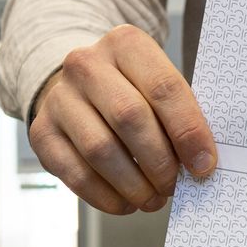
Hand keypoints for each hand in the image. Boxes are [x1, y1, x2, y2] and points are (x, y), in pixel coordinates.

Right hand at [28, 24, 217, 214]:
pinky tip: (126, 202)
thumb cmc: (133, 89)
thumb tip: (201, 162)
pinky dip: (106, 196)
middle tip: (175, 185)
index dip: (188, 132)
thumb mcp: (158, 83)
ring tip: (154, 198)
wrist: (80, 85)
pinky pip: (76, 173)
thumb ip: (180, 114)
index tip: (204, 165)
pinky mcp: (42, 132)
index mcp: (126, 44)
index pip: (164, 88)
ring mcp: (59, 98)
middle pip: (130, 118)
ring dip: (134, 184)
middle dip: (160, 161)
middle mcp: (86, 64)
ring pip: (101, 150)